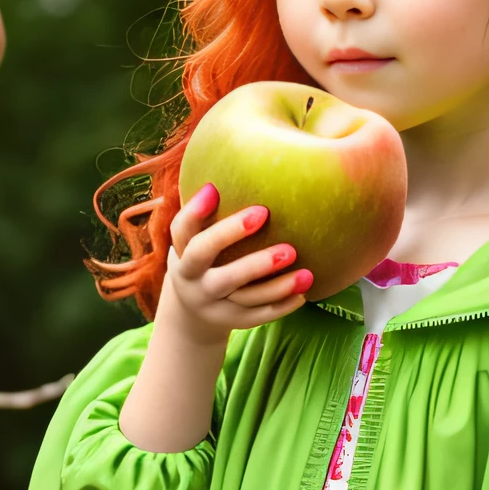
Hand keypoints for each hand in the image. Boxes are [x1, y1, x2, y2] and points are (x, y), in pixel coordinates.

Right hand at [160, 183, 310, 342]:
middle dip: (238, 243)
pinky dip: (280, 306)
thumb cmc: (203, 260)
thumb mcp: (194, 241)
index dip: (195, 211)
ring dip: (275, 284)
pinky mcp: (229, 322)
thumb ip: (206, 215)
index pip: (183, 231)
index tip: (214, 189)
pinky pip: (256, 316)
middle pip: (211, 263)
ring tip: (306, 272)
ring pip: (241, 296)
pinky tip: (302, 293)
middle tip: (271, 223)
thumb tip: (234, 167)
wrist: (191, 311)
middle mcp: (192, 280)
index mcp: (182, 255)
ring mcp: (210, 304)